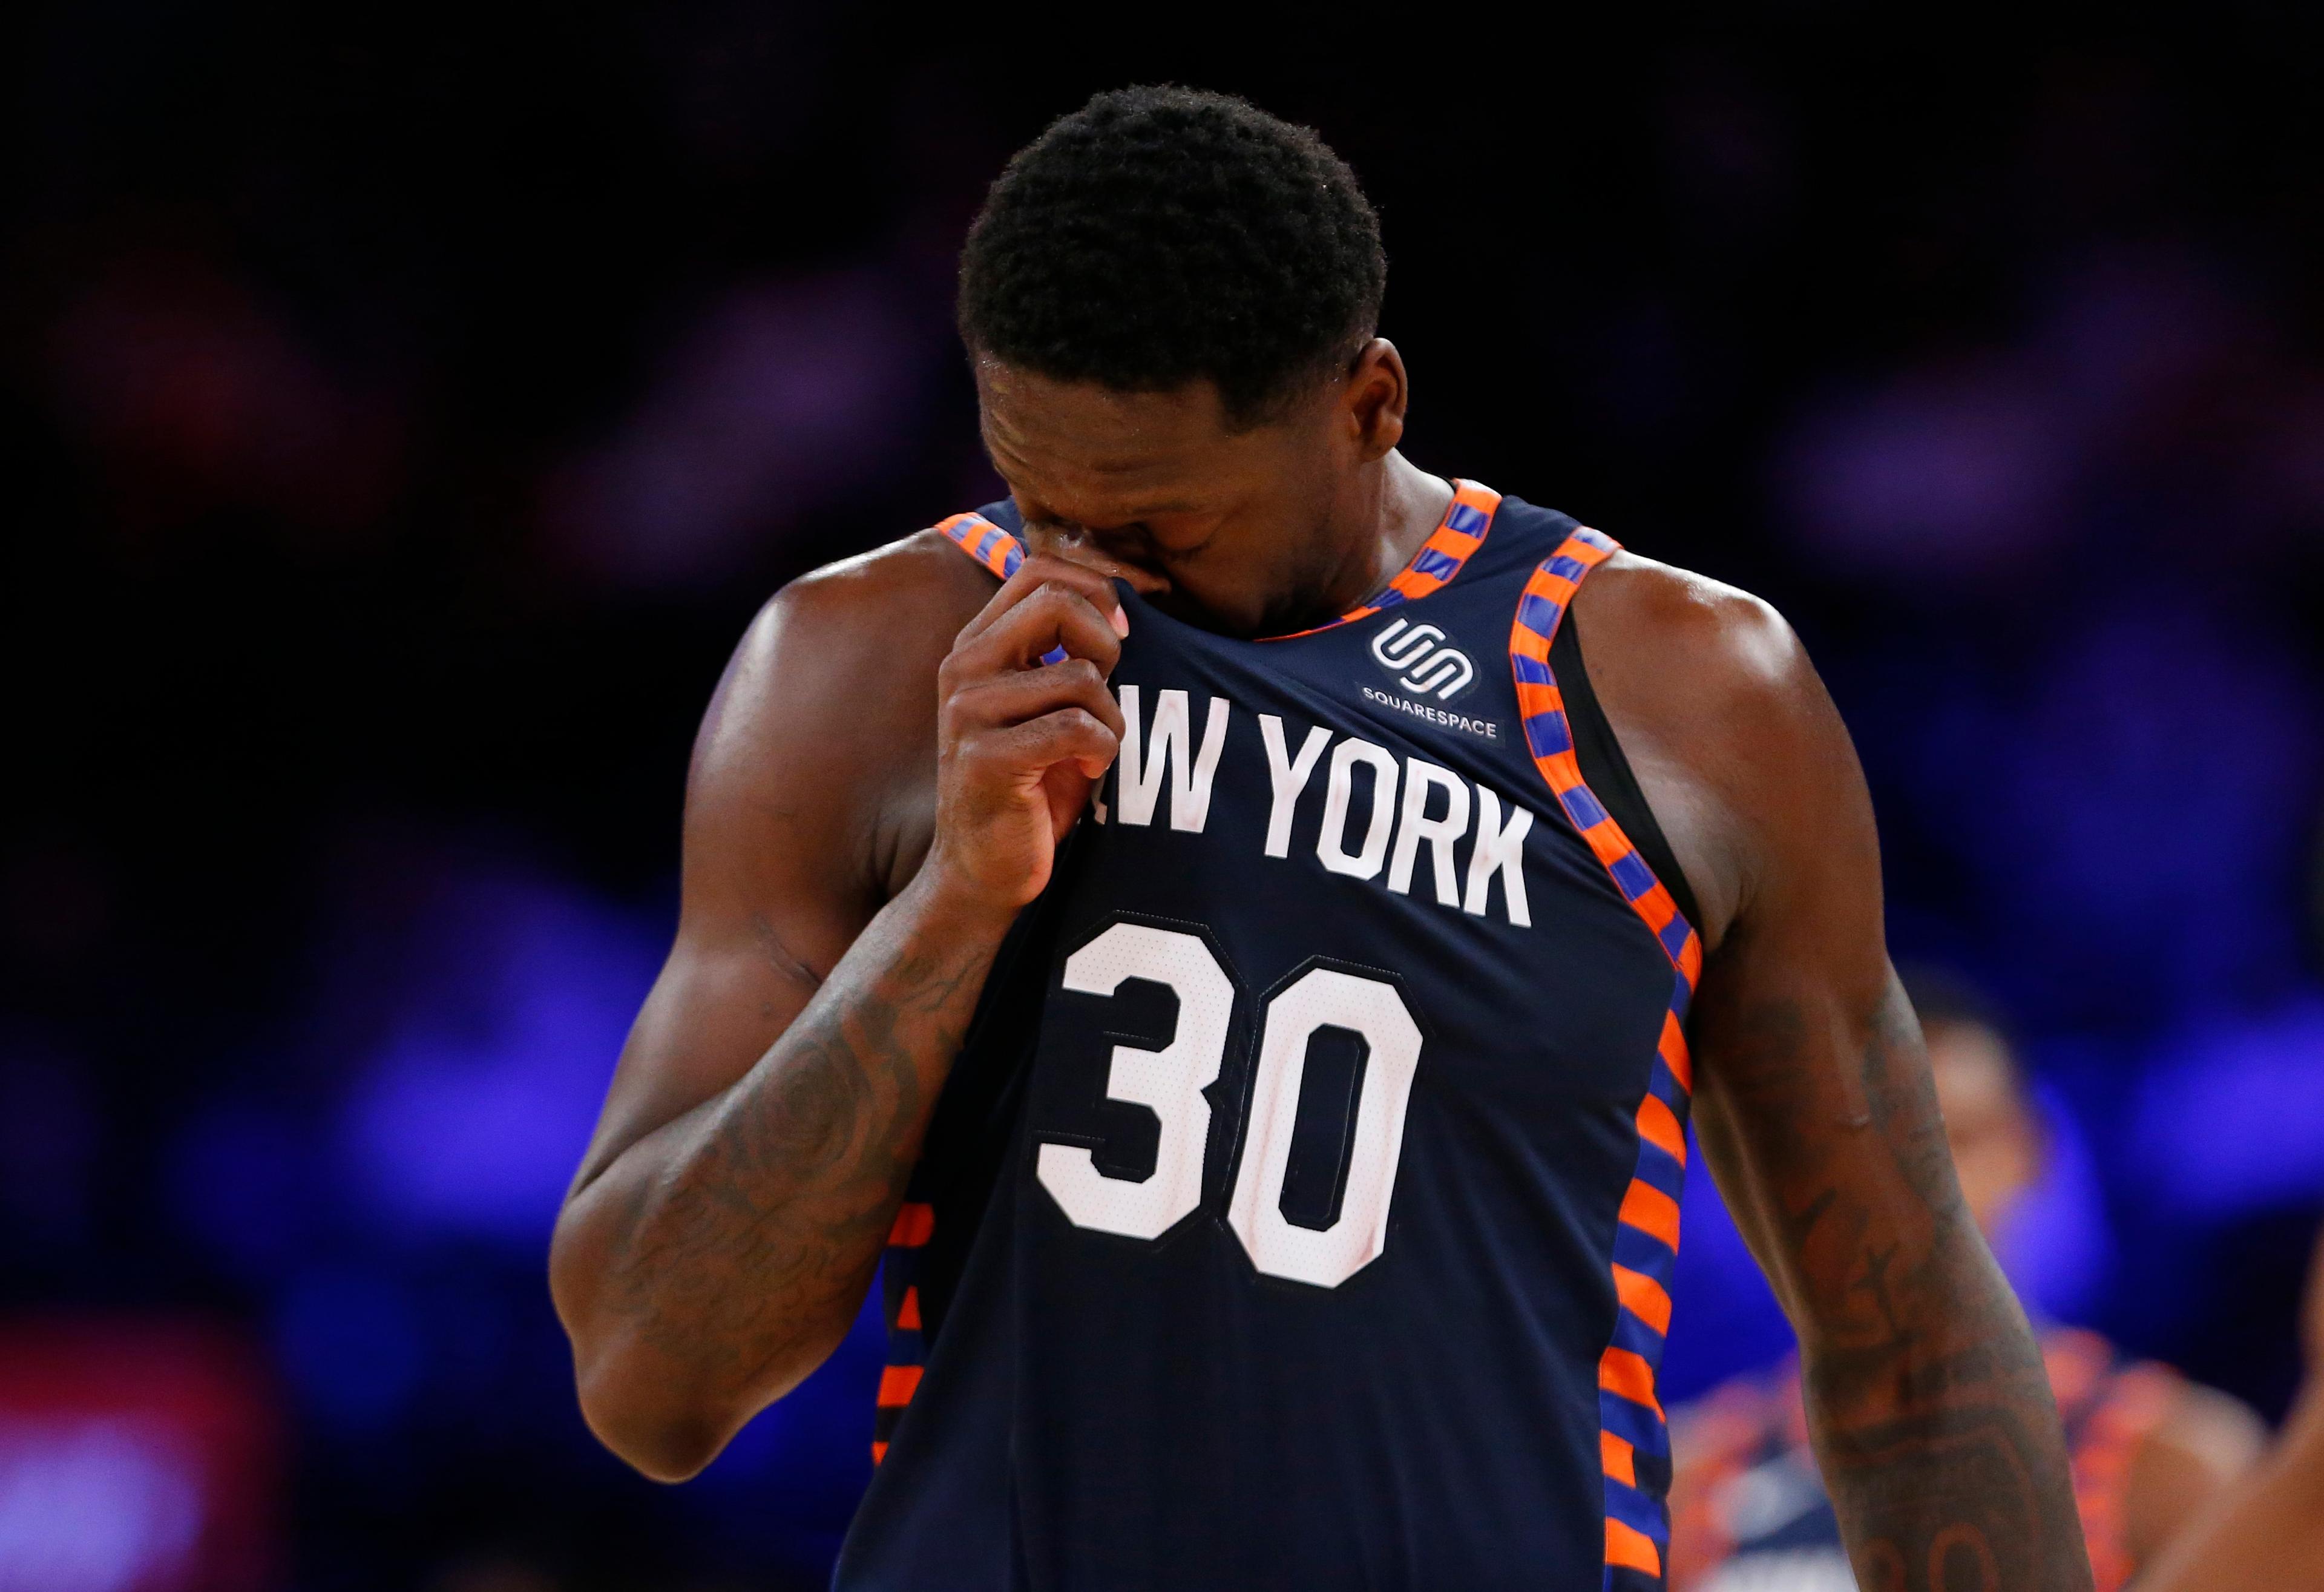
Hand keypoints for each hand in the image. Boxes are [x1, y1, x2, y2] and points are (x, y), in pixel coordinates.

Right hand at [925, 555, 1128, 912]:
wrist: (983, 869)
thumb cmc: (1032, 783)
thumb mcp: (1047, 702)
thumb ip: (1068, 649)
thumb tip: (1129, 596)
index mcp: (978, 643)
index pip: (1039, 569)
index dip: (1098, 586)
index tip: (1128, 627)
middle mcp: (964, 666)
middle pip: (1058, 602)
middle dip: (1107, 641)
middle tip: (1112, 688)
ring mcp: (969, 711)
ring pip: (1080, 676)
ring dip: (1112, 716)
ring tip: (1097, 748)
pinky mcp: (986, 758)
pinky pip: (1077, 728)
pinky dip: (1103, 750)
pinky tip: (1089, 769)